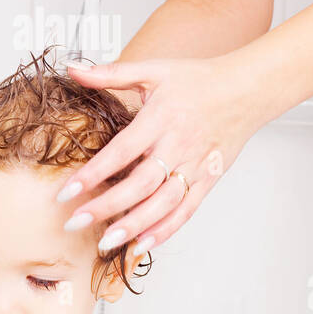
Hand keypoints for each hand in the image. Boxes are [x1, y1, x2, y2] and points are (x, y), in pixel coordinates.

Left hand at [57, 53, 265, 254]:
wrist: (246, 89)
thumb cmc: (198, 79)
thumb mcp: (154, 70)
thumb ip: (111, 73)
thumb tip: (73, 69)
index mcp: (161, 118)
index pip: (121, 152)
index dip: (93, 174)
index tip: (67, 192)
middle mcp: (178, 146)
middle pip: (139, 184)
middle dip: (105, 206)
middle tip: (75, 222)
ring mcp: (195, 166)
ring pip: (163, 203)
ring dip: (134, 225)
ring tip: (106, 241)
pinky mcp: (208, 180)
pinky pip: (186, 210)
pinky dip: (165, 230)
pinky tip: (142, 244)